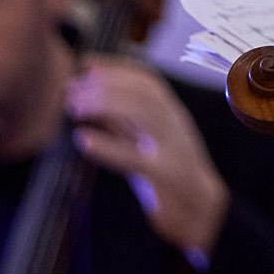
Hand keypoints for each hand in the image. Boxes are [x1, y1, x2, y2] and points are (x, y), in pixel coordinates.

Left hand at [67, 59, 228, 258]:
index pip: (148, 80)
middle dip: (107, 84)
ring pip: (145, 113)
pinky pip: (134, 157)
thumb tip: (91, 97)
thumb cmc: (168, 174)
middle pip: (145, 92)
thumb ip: (122, 121)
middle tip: (72, 88)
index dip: (116, 67)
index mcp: (172, 114)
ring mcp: (173, 147)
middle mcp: (176, 124)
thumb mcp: (144, 141)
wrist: (200, 211)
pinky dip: (107, 146)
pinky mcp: (165, 174)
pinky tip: (83, 139)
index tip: (85, 62)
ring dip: (107, 104)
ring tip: (75, 108)